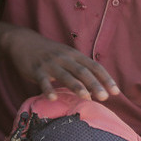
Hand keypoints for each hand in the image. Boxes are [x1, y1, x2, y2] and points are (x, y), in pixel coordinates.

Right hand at [1, 28, 119, 100]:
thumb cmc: (50, 53)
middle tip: (104, 97)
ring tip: (86, 97)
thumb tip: (97, 87)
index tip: (116, 92)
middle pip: (82, 71)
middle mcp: (65, 58)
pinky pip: (43, 80)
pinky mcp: (36, 70)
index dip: (106, 78)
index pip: (94, 66)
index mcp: (75, 55)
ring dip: (76, 86)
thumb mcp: (67, 56)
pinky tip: (52, 98)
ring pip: (65, 75)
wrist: (24, 42)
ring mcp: (50, 64)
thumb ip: (80, 69)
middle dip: (95, 84)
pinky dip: (48, 89)